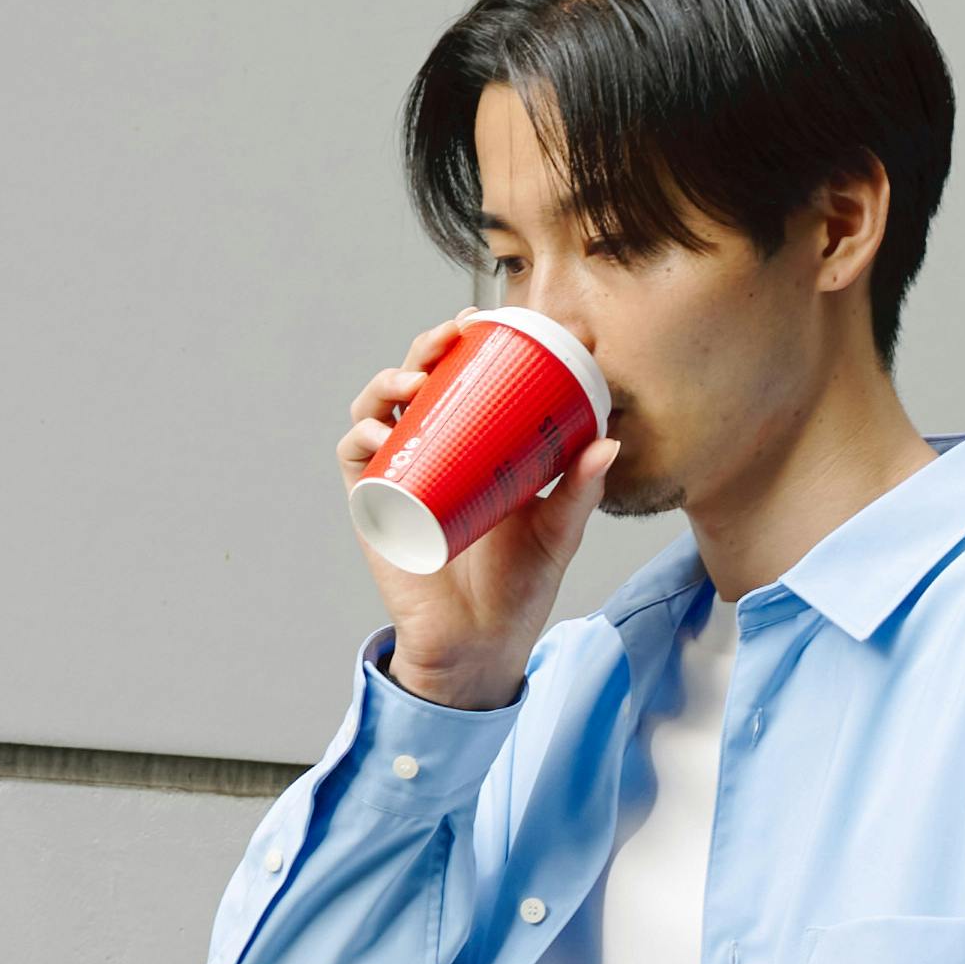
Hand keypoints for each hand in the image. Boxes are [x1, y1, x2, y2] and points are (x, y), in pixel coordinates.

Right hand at [336, 313, 624, 707]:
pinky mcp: (375, 505)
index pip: (470, 380)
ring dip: (390, 381)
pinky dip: (362, 436)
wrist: (482, 645)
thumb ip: (582, 491)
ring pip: (381, 407)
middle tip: (457, 333)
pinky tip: (382, 431)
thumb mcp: (559, 532)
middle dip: (430, 345)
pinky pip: (355, 458)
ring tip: (417, 380)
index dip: (475, 343)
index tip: (499, 318)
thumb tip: (609, 443)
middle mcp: (434, 451)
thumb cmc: (519, 587)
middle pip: (421, 380)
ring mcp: (402, 474)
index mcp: (477, 447)